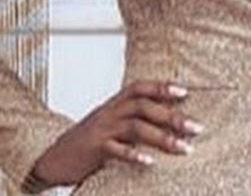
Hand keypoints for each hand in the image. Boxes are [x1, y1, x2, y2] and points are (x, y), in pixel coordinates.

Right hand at [29, 80, 202, 186]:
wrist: (54, 158)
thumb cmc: (88, 141)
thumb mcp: (110, 124)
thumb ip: (132, 119)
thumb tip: (166, 119)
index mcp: (115, 103)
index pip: (140, 87)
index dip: (162, 87)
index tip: (185, 91)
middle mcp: (109, 112)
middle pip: (144, 107)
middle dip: (172, 116)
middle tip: (196, 128)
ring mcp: (101, 129)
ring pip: (135, 128)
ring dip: (163, 138)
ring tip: (184, 149)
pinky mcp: (94, 149)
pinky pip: (115, 150)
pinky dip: (133, 155)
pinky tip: (149, 162)